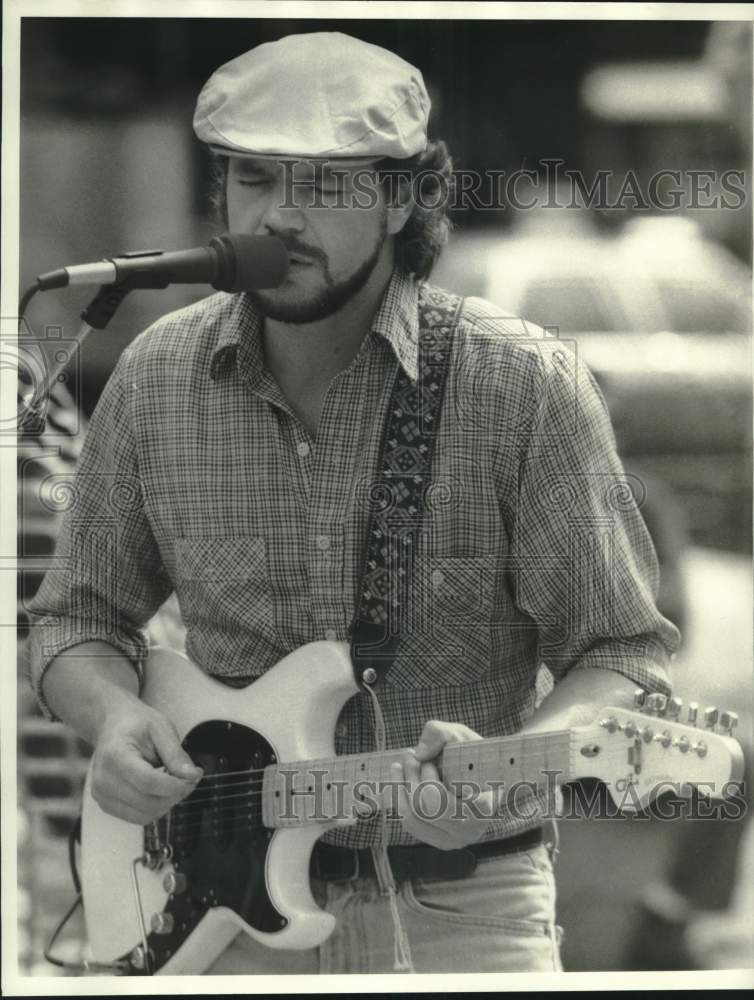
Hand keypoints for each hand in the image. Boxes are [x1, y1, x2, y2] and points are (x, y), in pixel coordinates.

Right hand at [90, 698, 202, 824]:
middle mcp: (104, 780)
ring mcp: (102, 795)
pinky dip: (155, 807)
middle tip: (190, 778)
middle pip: (148, 803)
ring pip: (144, 816)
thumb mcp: (161, 728)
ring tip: (175, 782)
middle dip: (176, 794)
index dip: (176, 785)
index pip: (149, 782)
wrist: (112, 725)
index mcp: (115, 756)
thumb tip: (191, 776)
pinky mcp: (106, 804)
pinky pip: (137, 817)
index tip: (194, 776)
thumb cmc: (135, 724)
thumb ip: (176, 754)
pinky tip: (161, 789)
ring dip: (167, 803)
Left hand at [381, 720, 496, 849]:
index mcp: (484, 806)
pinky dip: (398, 799)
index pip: (447, 802)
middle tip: (409, 755)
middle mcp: (469, 830)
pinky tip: (398, 778)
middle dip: (411, 777)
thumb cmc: (472, 755)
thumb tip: (419, 754)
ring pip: (412, 818)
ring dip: (400, 787)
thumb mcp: (460, 736)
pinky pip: (409, 823)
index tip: (428, 762)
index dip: (429, 779)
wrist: (480, 777)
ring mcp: (453, 839)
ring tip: (399, 764)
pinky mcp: (437, 840)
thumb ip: (441, 734)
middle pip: (425, 808)